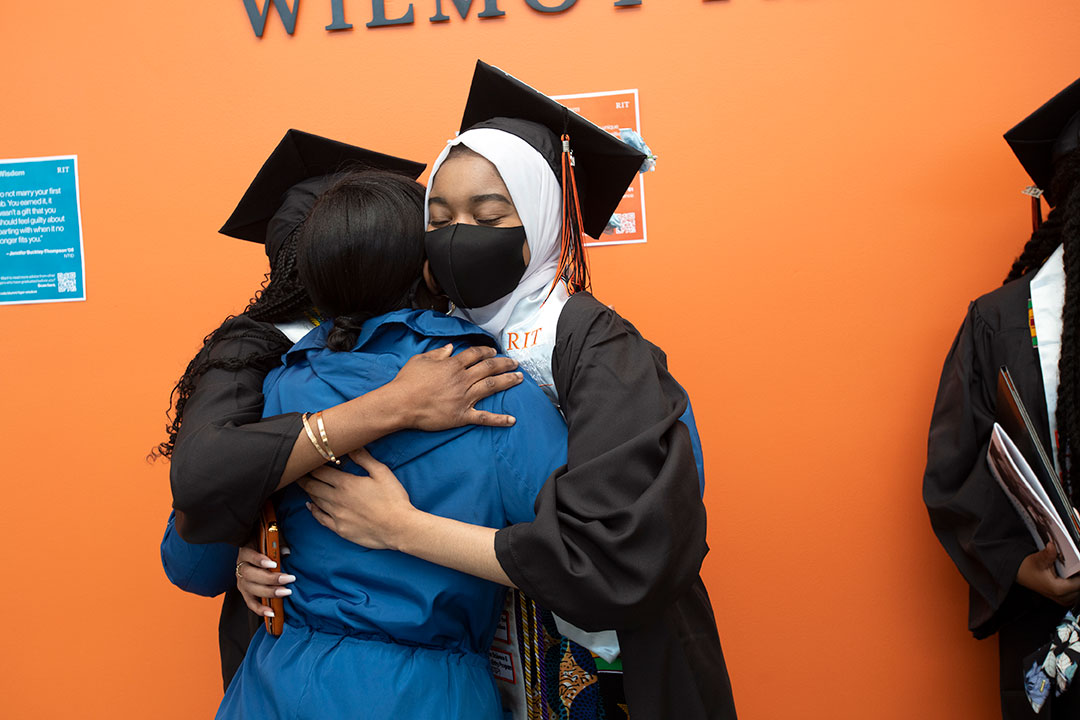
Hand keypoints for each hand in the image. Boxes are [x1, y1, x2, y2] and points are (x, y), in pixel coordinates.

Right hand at [235, 544, 295, 616]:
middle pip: (251, 575)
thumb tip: (286, 552)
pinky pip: (250, 603)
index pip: (249, 556)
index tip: (274, 564)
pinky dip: (260, 609)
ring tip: (286, 592)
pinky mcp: (245, 593)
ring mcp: (241, 582)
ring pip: (251, 589)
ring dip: (270, 592)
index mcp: (245, 552)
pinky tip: (272, 612)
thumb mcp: (271, 540)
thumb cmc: (265, 546)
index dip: (259, 560)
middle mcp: (241, 567)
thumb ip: (278, 544)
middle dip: (271, 579)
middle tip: (289, 579)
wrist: (256, 552)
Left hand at [300, 449, 415, 550]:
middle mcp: (336, 499)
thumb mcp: (382, 473)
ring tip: (303, 484)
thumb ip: (364, 458)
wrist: (398, 528)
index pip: (320, 471)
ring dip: (308, 491)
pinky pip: (320, 518)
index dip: (311, 465)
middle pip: (312, 485)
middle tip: (297, 471)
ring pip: (315, 500)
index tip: (307, 460)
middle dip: (303, 477)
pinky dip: (313, 510)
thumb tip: (351, 446)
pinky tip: (310, 506)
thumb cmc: (393, 499)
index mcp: (346, 483)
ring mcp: (336, 515)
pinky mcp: (340, 529)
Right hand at [390, 344, 521, 430]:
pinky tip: (512, 420)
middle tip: (515, 363)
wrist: (401, 403)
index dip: (487, 352)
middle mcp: (462, 379)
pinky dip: (499, 419)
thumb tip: (450, 347)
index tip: (494, 352)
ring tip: (519, 378)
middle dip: (504, 364)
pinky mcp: (462, 415)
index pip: (475, 354)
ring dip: (508, 381)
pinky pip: (484, 417)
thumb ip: (437, 353)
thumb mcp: (420, 360)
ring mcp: (464, 398)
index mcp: (452, 365)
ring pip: (491, 386)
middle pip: (489, 368)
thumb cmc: (407, 382)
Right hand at [1016, 542, 1079, 605]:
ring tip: (1067, 572)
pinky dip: (1074, 585)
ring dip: (1076, 581)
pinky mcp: (1062, 598)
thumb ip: (1048, 554)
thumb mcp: (1037, 560)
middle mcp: (1062, 597)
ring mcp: (1063, 599)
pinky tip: (1069, 577)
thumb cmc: (1026, 569)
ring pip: (1078, 591)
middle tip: (1071, 566)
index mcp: (1059, 589)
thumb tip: (1053, 546)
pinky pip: (1076, 594)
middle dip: (1077, 576)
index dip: (1079, 572)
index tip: (1077, 564)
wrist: (1019, 574)